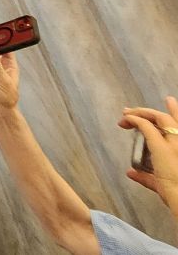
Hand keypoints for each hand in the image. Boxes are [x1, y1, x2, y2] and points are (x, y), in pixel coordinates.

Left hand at [120, 96, 177, 213]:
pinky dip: (135, 120)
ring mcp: (175, 144)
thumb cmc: (177, 196)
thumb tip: (130, 173)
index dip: (175, 112)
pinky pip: (146, 126)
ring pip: (159, 118)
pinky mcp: (162, 146)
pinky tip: (126, 120)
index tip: (169, 101)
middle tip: (132, 111)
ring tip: (126, 113)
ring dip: (141, 113)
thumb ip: (147, 177)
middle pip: (169, 119)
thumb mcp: (162, 185)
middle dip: (151, 112)